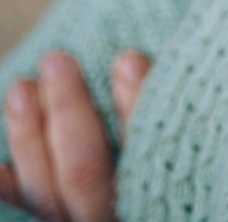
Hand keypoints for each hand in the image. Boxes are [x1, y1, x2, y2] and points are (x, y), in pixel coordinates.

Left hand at [0, 49, 150, 221]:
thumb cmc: (156, 195)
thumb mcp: (172, 169)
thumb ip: (161, 132)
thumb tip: (137, 65)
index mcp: (149, 203)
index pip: (147, 155)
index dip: (137, 106)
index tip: (128, 60)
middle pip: (85, 172)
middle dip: (69, 112)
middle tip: (57, 61)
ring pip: (44, 192)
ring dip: (29, 137)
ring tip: (22, 89)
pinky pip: (22, 218)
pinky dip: (6, 193)